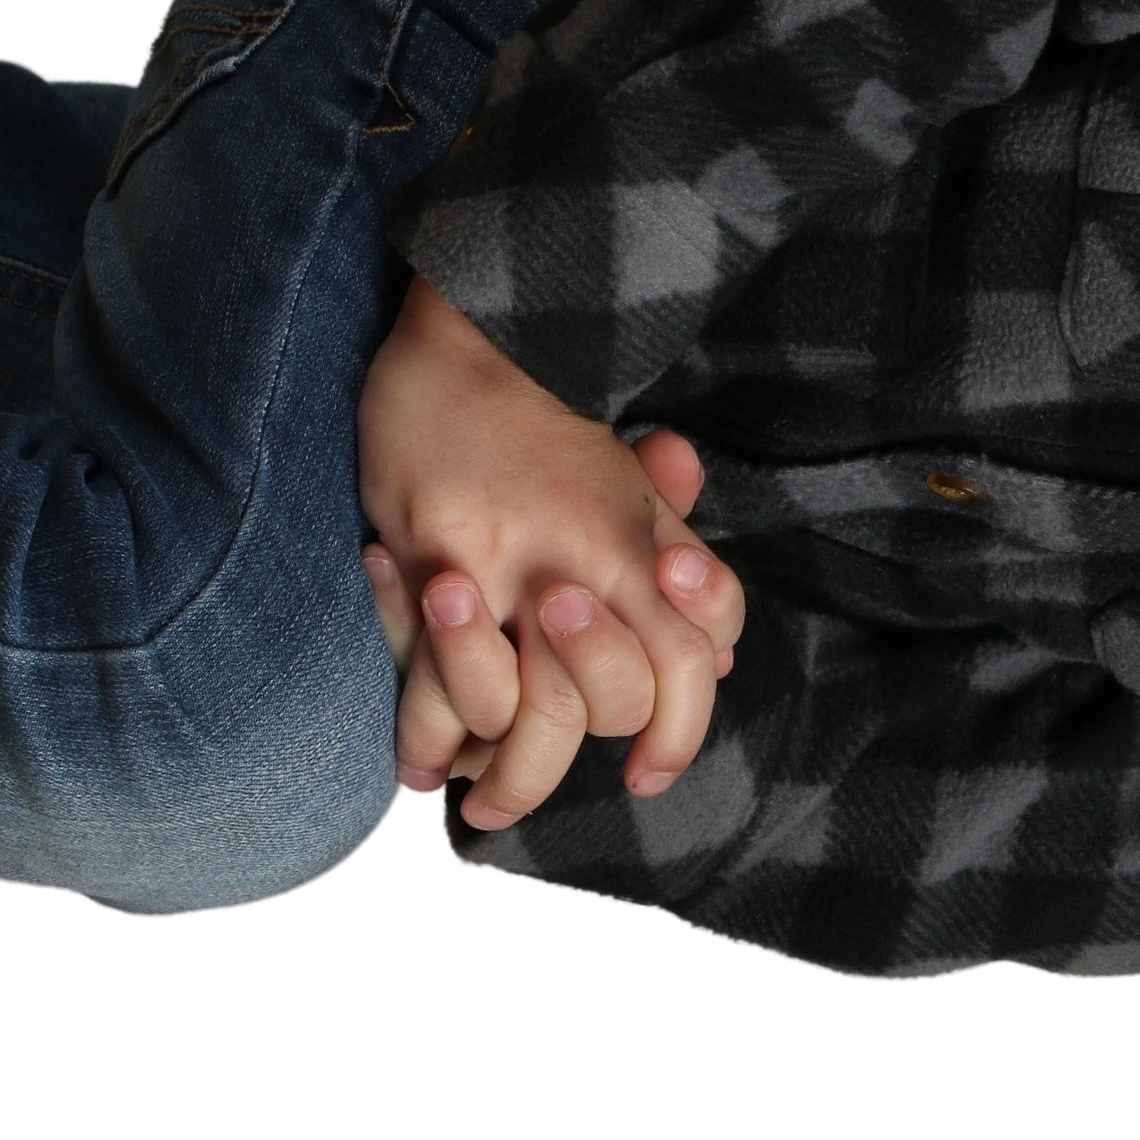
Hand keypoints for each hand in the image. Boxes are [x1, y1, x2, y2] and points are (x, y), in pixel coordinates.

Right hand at [358, 274, 747, 828]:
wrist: (471, 349)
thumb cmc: (551, 426)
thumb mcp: (632, 495)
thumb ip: (679, 578)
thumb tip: (717, 660)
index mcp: (645, 548)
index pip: (689, 664)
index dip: (678, 732)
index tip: (647, 776)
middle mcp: (591, 564)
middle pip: (606, 700)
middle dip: (565, 759)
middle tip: (526, 788)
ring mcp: (515, 566)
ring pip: (524, 707)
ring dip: (500, 763)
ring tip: (476, 790)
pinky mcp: (436, 560)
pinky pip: (436, 677)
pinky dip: (426, 736)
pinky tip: (422, 766)